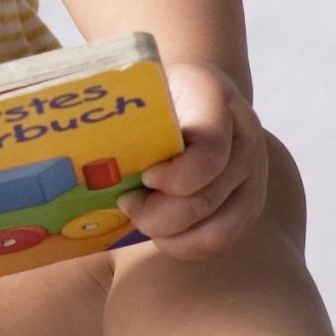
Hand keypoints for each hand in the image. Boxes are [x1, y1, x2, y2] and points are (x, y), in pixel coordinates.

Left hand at [118, 59, 269, 259]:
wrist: (197, 93)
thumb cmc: (158, 96)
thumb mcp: (144, 91)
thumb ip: (127, 119)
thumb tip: (81, 156)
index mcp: (216, 98)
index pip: (210, 148)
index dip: (176, 174)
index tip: (144, 178)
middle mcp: (245, 137)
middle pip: (207, 195)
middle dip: (159, 213)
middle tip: (126, 204)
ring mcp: (254, 173)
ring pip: (217, 227)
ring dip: (170, 233)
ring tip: (139, 219)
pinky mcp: (250, 203)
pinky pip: (220, 240)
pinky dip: (185, 244)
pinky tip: (160, 234)